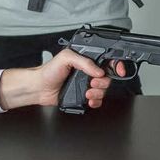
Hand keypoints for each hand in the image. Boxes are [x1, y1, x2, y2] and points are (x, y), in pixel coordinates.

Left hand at [0, 47, 120, 110]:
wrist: (40, 88)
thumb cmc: (49, 71)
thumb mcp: (66, 58)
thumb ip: (84, 61)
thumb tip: (98, 70)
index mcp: (86, 59)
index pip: (107, 60)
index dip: (116, 65)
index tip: (119, 71)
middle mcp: (88, 71)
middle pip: (108, 77)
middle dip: (103, 82)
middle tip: (92, 83)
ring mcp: (86, 84)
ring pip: (104, 90)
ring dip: (98, 93)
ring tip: (87, 92)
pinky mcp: (84, 95)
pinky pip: (97, 100)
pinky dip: (96, 102)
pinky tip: (88, 100)